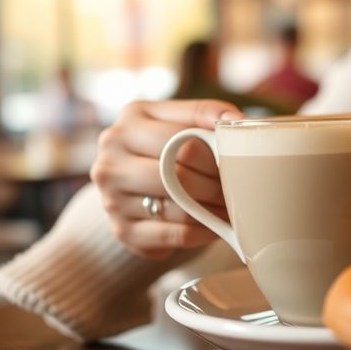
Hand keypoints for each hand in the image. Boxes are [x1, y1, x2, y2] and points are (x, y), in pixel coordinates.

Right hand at [90, 99, 241, 258]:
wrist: (128, 184)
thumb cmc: (162, 147)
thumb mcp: (176, 120)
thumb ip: (205, 114)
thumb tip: (238, 121)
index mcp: (129, 121)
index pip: (183, 137)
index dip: (216, 151)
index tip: (238, 158)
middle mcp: (112, 158)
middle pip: (179, 174)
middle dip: (216, 183)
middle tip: (238, 187)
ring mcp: (112, 197)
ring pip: (179, 207)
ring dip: (214, 210)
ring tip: (232, 207)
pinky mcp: (122, 230)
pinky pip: (174, 235)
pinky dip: (202, 232)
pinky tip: (215, 226)